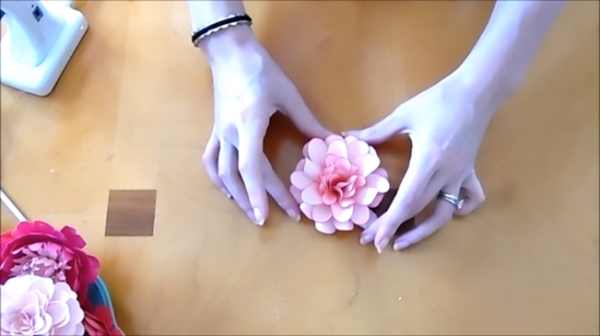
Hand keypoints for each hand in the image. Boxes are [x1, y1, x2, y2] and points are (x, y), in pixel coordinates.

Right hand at [201, 27, 331, 225]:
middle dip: (262, 199)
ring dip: (237, 196)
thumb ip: (308, 122)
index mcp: (250, 124)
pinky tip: (228, 190)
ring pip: (223, 173)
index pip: (251, 168)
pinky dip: (218, 178)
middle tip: (285, 214)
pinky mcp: (216, 130)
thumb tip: (332, 142)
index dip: (259, 194)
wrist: (230, 52)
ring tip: (253, 212)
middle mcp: (231, 134)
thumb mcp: (288, 95)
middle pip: (243, 175)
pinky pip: (211, 160)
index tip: (267, 216)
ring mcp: (220, 133)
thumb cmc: (260, 70)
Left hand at [344, 74, 492, 251]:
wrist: (477, 90)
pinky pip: (469, 198)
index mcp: (429, 160)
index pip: (408, 200)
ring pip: (445, 213)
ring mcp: (461, 174)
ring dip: (424, 231)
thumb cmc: (439, 99)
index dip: (390, 223)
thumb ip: (376, 131)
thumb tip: (347, 138)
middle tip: (372, 240)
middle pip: (420, 211)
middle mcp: (447, 173)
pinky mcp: (470, 171)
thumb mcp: (404, 114)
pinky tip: (447, 211)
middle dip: (395, 229)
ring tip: (403, 242)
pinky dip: (459, 209)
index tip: (375, 239)